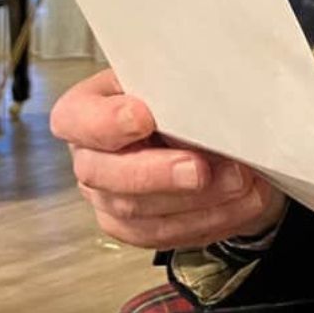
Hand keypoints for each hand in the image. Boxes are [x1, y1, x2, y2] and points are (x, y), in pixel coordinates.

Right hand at [50, 68, 285, 248]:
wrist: (217, 140)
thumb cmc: (187, 100)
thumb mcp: (178, 79)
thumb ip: (175, 87)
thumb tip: (200, 101)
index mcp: (88, 108)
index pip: (75, 118)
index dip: (106, 122)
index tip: (144, 117)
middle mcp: (91, 157)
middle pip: (102, 174)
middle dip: (157, 173)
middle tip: (200, 168)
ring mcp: (108, 197)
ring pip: (137, 212)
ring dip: (195, 200)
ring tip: (238, 181)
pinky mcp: (135, 228)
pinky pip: (163, 234)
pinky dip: (207, 219)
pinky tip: (237, 202)